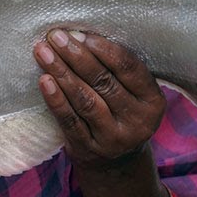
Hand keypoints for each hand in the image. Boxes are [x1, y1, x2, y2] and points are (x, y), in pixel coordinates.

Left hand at [35, 29, 171, 196]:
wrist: (117, 162)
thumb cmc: (122, 111)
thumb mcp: (133, 94)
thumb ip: (118, 70)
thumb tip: (80, 34)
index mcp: (153, 101)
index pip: (129, 69)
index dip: (105, 49)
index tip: (82, 34)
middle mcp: (137, 122)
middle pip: (104, 82)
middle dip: (77, 56)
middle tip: (56, 36)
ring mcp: (112, 138)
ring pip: (85, 100)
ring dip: (61, 72)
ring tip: (43, 51)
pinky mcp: (88, 148)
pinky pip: (69, 120)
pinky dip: (55, 99)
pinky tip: (44, 80)